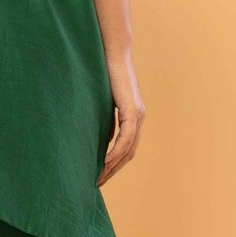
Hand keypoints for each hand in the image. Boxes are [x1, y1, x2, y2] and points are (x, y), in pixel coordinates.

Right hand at [99, 50, 144, 186]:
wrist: (113, 53)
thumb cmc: (104, 72)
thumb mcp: (102, 100)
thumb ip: (103, 117)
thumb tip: (96, 136)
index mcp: (133, 116)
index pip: (127, 147)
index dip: (115, 163)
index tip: (100, 174)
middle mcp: (139, 118)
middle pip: (129, 153)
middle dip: (114, 170)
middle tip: (98, 182)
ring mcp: (137, 115)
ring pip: (128, 150)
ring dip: (113, 166)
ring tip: (99, 178)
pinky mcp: (132, 112)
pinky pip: (124, 139)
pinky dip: (115, 153)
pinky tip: (104, 163)